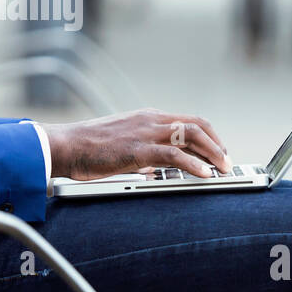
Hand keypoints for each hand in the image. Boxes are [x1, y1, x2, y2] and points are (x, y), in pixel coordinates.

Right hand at [43, 108, 231, 181]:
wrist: (64, 145)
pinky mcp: (138, 149)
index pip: (188, 121)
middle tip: (227, 162)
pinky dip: (193, 164)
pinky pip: (174, 155)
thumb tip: (157, 167)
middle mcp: (150, 120)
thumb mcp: (121, 143)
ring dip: (213, 153)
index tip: (218, 151)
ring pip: (192, 136)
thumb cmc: (87, 147)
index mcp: (147, 117)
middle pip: (197, 125)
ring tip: (223, 169)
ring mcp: (145, 132)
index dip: (210, 136)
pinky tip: (203, 175)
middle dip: (218, 144)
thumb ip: (142, 151)